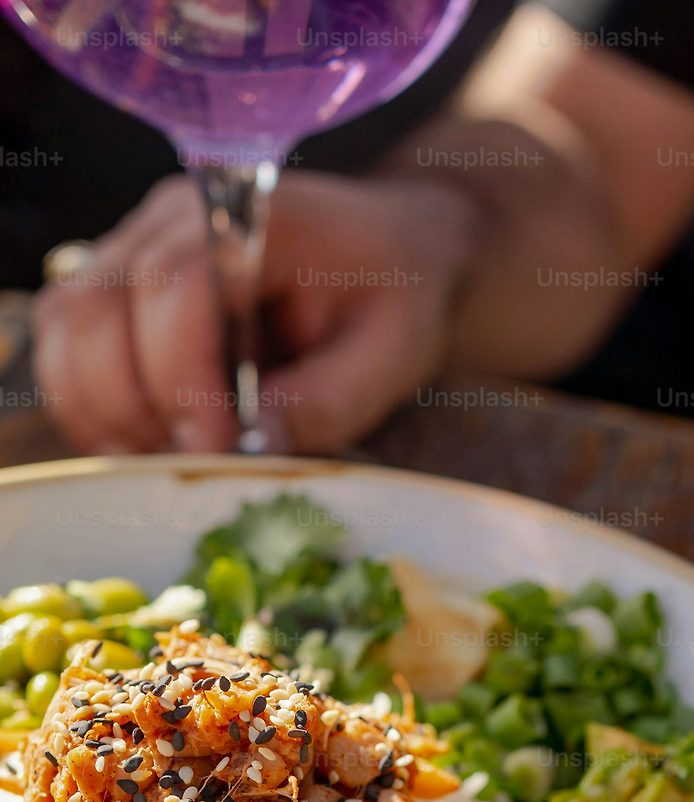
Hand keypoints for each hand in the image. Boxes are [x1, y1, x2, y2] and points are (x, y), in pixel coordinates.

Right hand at [32, 170, 479, 455]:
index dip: (179, 376)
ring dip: (103, 413)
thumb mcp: (393, 353)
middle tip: (194, 466)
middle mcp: (172, 224)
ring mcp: (136, 254)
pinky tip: (152, 447)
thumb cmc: (398, 296)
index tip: (215, 447)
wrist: (396, 258)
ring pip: (68, 332)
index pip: (171, 284)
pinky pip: (72, 353)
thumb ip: (329, 399)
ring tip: (170, 462)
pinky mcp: (122, 296)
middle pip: (96, 308)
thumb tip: (256, 446)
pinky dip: (96, 411)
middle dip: (134, 405)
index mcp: (248, 218)